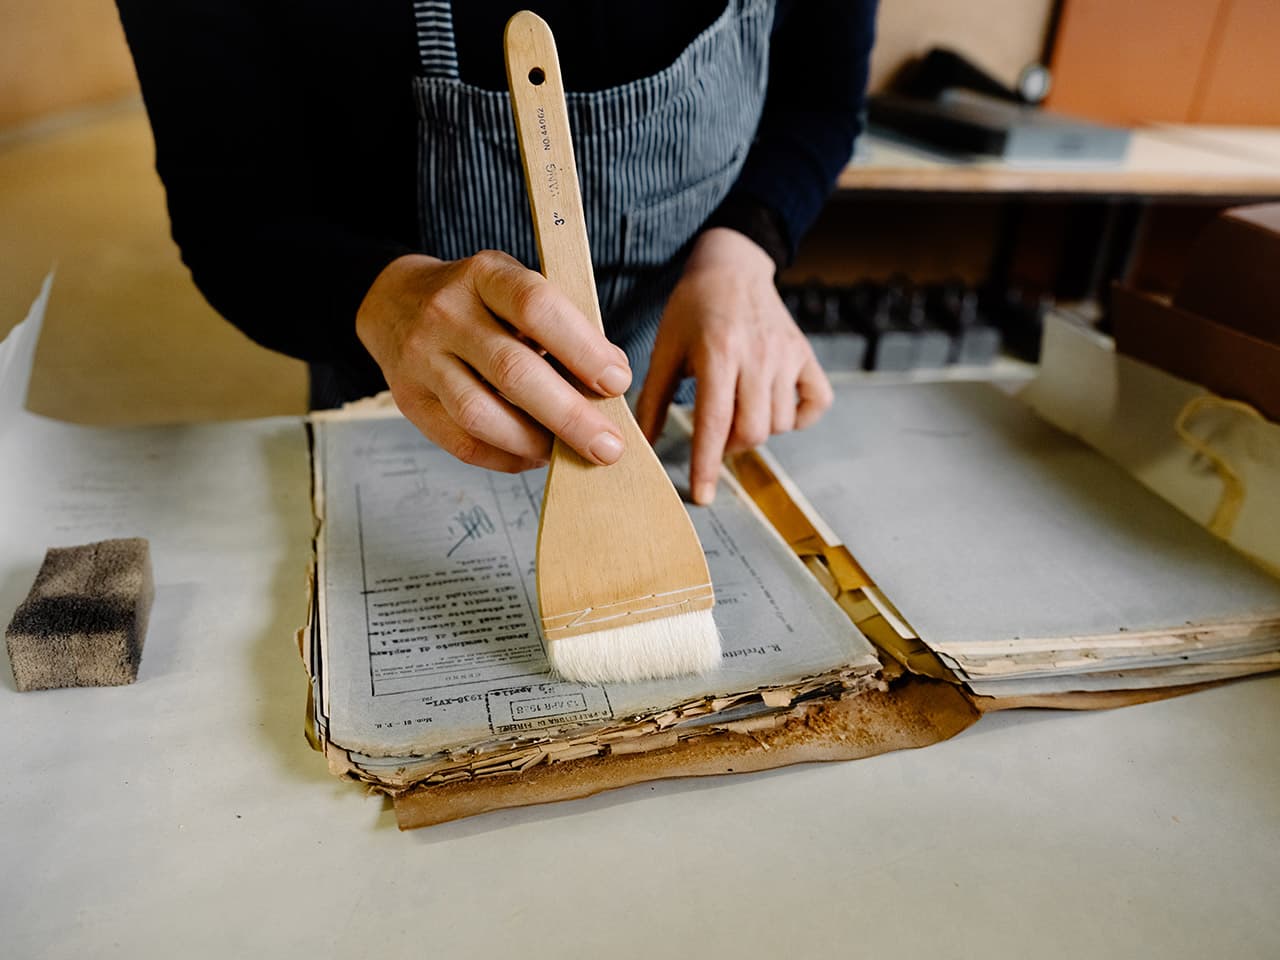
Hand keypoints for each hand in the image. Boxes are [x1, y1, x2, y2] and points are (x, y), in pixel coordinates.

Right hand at [356, 251, 631, 472]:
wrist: (395, 303)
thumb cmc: (478, 301)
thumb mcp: (516, 287)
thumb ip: (561, 325)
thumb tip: (610, 382)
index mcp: (483, 275)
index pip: (535, 306)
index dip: (581, 348)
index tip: (617, 382)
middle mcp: (446, 314)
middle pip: (512, 371)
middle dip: (569, 415)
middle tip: (608, 446)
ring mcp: (421, 360)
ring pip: (481, 414)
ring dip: (535, 442)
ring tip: (570, 453)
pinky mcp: (409, 402)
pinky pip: (462, 443)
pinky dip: (506, 457)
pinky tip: (534, 455)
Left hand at [635, 228, 831, 503]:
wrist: (732, 266)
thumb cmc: (692, 308)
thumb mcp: (665, 349)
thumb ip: (651, 398)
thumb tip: (638, 445)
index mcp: (717, 353)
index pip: (714, 422)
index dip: (706, 464)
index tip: (701, 495)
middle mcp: (757, 355)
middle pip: (752, 431)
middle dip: (730, 448)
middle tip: (716, 436)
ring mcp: (787, 354)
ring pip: (780, 423)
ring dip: (757, 431)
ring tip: (738, 413)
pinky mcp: (806, 354)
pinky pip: (816, 404)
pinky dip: (798, 418)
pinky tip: (774, 407)